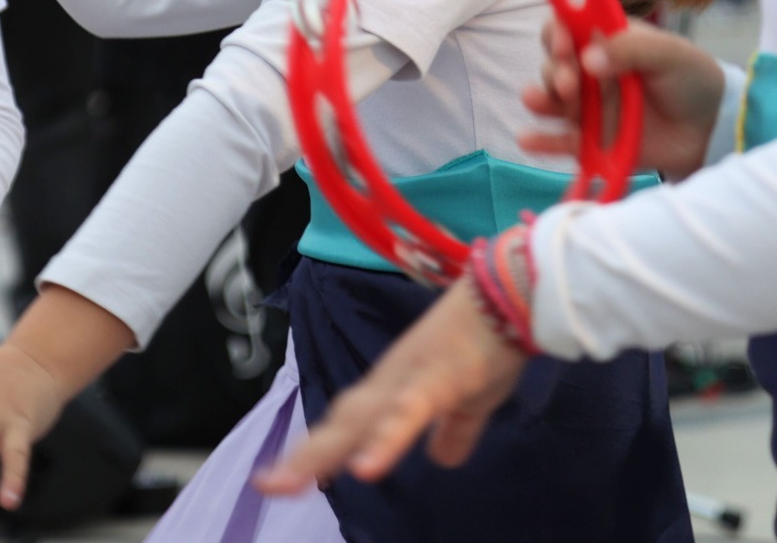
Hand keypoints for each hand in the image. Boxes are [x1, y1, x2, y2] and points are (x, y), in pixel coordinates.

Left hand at [255, 277, 526, 494]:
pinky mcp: (436, 379)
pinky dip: (384, 440)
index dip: (316, 449)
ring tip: (290, 480)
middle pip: (340, 425)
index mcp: (394, 388)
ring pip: (359, 420)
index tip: (282, 477)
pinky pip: (406, 414)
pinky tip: (366, 469)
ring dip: (324, 449)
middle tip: (267, 484)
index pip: (347, 424)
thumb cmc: (489, 342)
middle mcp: (389, 383)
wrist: (509, 292)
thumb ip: (455, 430)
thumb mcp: (472, 400)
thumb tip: (443, 460)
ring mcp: (408, 379)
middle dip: (305, 456)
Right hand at [520, 17, 727, 180]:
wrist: (710, 131)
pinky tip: (528, 140)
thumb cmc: (692, 80)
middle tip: (569, 85)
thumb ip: (631, 49)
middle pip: (554, 64)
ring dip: (540, 100)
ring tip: (538, 104)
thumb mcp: (671, 54)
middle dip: (554, 71)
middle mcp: (591, 72)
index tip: (564, 43)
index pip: (567, 26)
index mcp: (606, 40)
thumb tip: (587, 59)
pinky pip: (559, 141)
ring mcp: (589, 107)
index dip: (558, 31)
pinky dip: (541, 140)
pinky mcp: (591, 141)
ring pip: (550, 100)